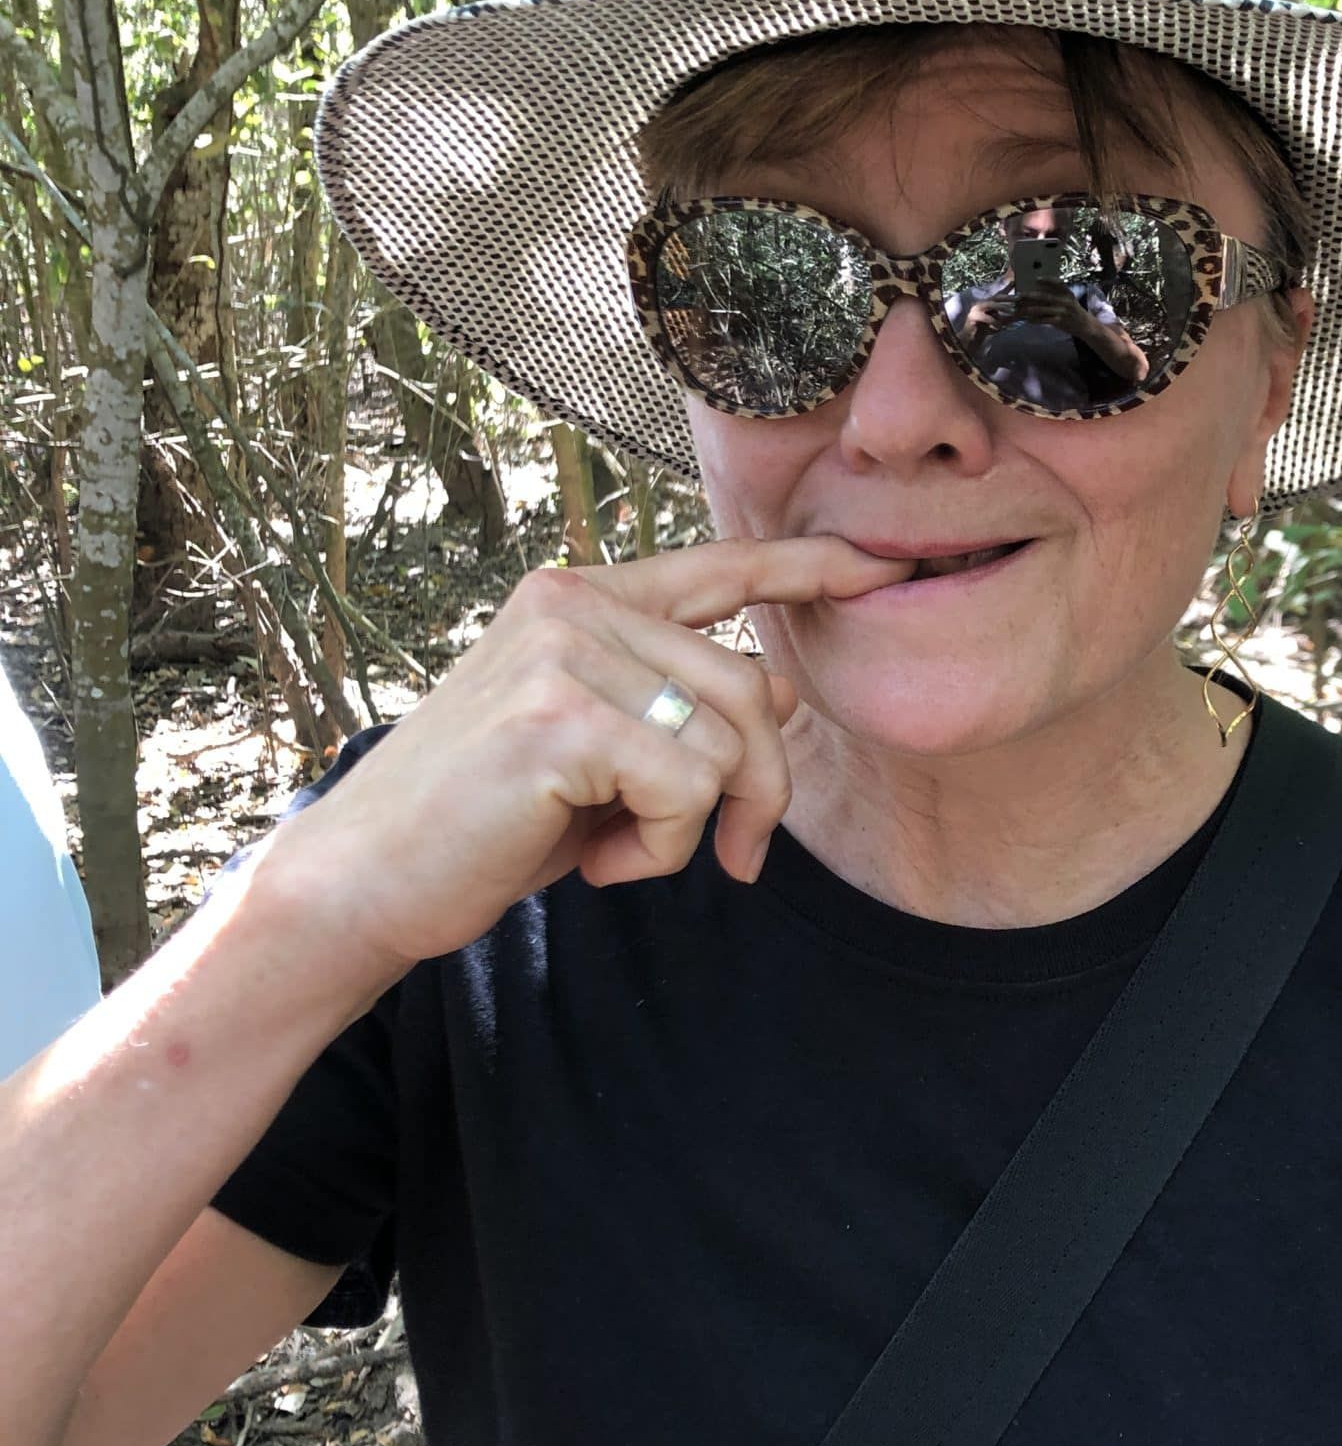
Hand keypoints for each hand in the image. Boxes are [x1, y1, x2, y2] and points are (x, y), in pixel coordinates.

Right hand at [262, 535, 910, 973]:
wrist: (362, 880)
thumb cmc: (481, 823)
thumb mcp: (595, 753)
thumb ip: (675, 707)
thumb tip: (786, 687)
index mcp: (580, 598)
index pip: (717, 569)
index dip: (805, 568)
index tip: (875, 564)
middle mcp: (574, 603)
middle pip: (753, 688)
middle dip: (762, 791)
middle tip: (727, 859)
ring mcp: (564, 652)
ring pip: (729, 744)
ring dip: (696, 830)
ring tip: (617, 852)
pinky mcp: (561, 717)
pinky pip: (687, 791)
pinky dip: (661, 851)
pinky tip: (596, 864)